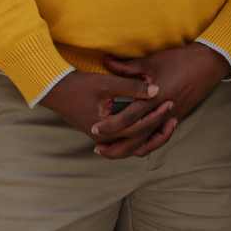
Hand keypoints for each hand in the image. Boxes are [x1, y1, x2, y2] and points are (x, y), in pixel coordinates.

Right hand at [41, 71, 175, 158]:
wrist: (56, 90)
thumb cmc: (79, 86)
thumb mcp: (106, 83)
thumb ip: (132, 87)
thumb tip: (156, 90)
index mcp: (104, 130)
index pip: (136, 127)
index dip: (155, 114)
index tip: (170, 101)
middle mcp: (104, 140)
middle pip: (137, 141)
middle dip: (158, 128)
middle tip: (174, 111)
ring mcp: (104, 139)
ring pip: (133, 146)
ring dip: (152, 137)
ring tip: (170, 123)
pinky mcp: (105, 134)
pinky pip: (127, 140)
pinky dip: (142, 135)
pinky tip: (156, 124)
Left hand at [97, 42, 230, 158]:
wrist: (210, 63)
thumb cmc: (181, 59)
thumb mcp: (152, 61)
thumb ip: (127, 67)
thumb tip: (106, 61)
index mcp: (155, 97)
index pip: (129, 117)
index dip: (111, 125)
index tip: (95, 129)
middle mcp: (163, 112)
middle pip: (137, 139)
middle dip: (116, 146)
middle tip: (98, 148)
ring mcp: (172, 116)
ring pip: (149, 142)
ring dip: (130, 149)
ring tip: (113, 149)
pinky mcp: (177, 116)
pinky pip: (158, 136)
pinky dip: (146, 143)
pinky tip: (134, 142)